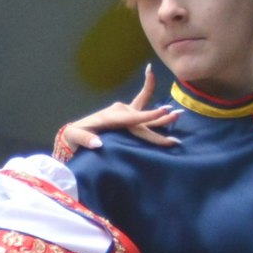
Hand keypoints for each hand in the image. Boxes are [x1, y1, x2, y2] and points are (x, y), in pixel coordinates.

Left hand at [57, 69, 180, 154]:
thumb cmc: (75, 136)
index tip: (164, 113)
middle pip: (143, 118)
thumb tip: (98, 144)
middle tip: (177, 114)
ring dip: (160, 114)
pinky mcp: (125, 117)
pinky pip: (141, 110)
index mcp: (111, 117)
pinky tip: (165, 110)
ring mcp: (124, 113)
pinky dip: (152, 108)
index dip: (149, 117)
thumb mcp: (75, 137)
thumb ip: (85, 140)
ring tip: (178, 113)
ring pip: (145, 113)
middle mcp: (120, 112)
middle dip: (160, 118)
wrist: (74, 132)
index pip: (134, 119)